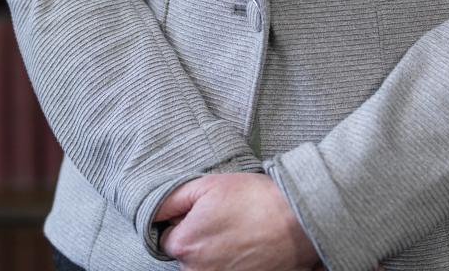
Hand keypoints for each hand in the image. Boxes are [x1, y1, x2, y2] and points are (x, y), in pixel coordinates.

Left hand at [154, 172, 321, 270]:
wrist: (295, 221)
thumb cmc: (253, 199)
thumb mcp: (208, 185)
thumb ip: (172, 198)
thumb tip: (152, 211)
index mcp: (182, 245)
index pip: (167, 237)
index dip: (184, 221)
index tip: (205, 212)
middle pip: (185, 254)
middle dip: (198, 238)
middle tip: (224, 219)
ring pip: (203, 266)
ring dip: (214, 252)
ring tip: (237, 232)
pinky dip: (230, 262)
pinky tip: (245, 247)